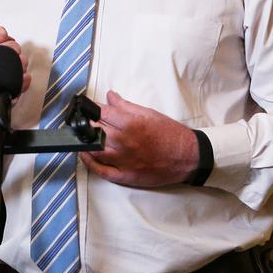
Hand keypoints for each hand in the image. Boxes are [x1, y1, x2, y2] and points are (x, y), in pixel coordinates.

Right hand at [0, 26, 29, 129]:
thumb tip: (6, 37)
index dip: (3, 40)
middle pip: (13, 45)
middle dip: (12, 54)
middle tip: (2, 64)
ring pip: (22, 60)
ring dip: (18, 67)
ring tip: (6, 74)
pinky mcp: (8, 86)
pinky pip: (26, 77)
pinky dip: (23, 81)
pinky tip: (11, 84)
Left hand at [80, 90, 198, 187]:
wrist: (187, 157)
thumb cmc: (170, 134)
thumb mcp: (149, 113)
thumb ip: (125, 106)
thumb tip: (110, 96)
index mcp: (130, 123)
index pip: (100, 112)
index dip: (92, 108)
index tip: (88, 107)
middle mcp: (123, 142)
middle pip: (94, 130)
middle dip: (89, 123)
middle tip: (87, 120)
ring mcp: (123, 160)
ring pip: (94, 149)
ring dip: (86, 141)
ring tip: (85, 135)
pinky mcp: (125, 176)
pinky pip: (101, 170)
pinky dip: (89, 163)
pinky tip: (85, 154)